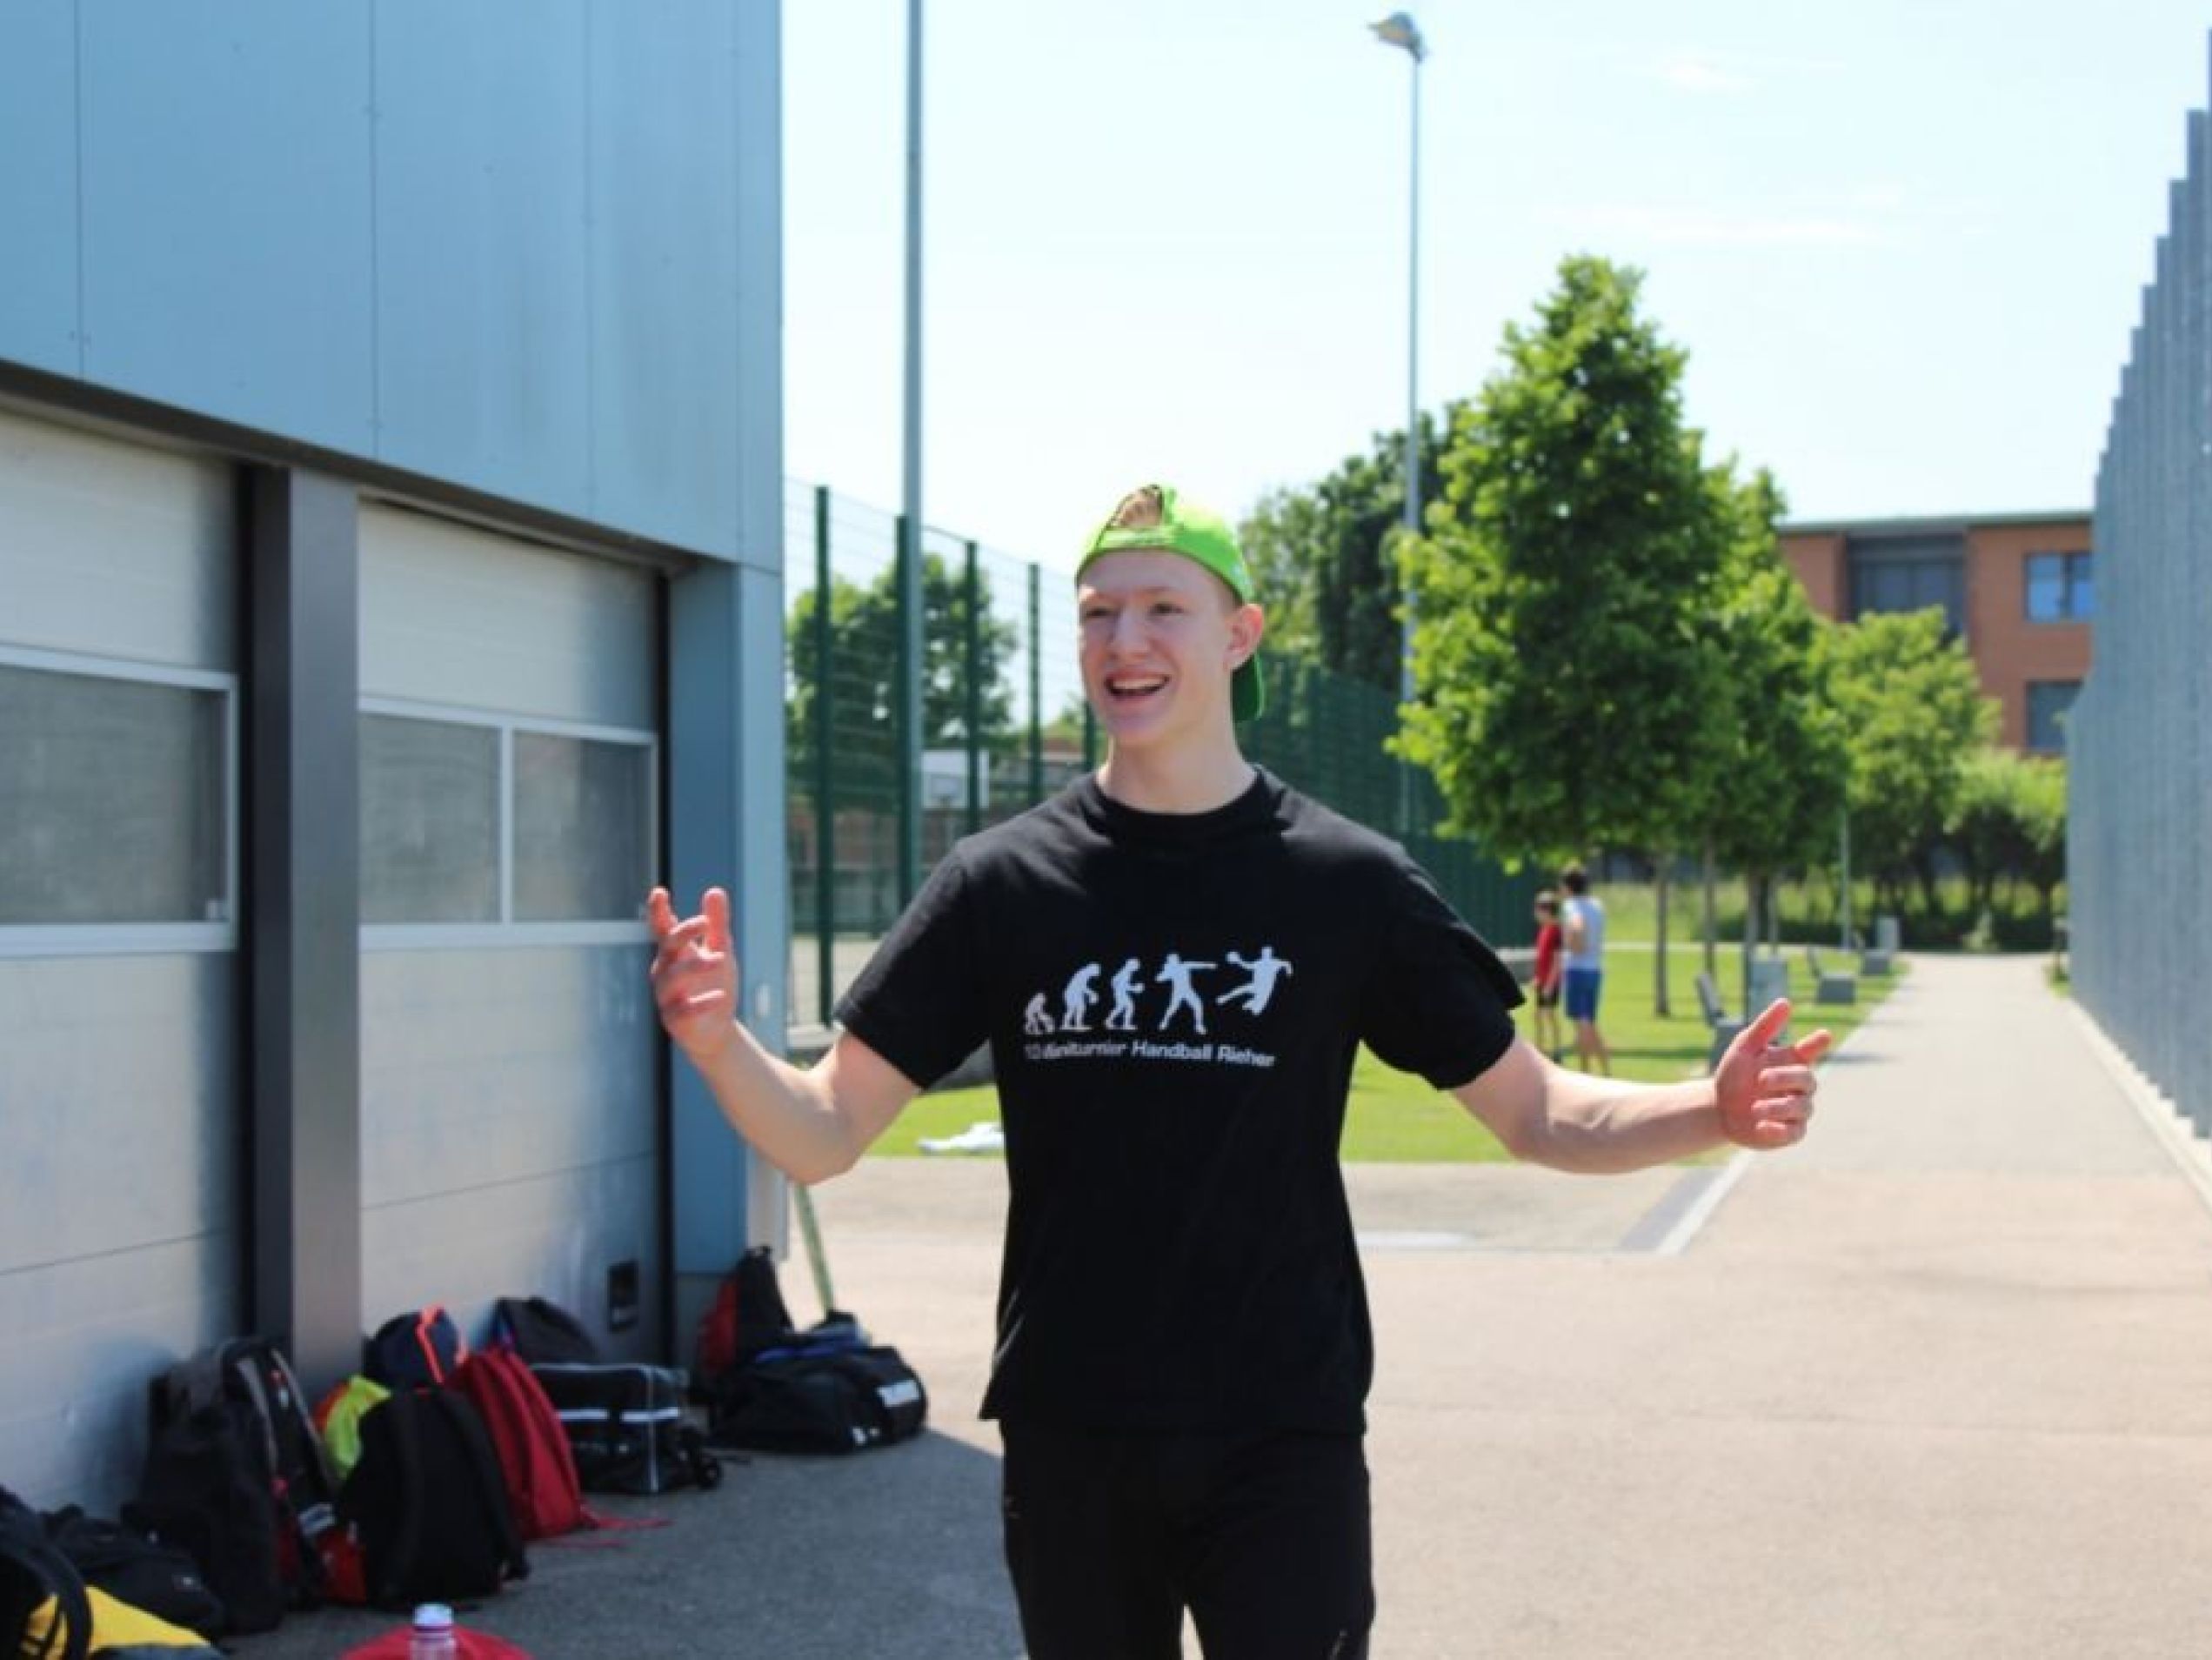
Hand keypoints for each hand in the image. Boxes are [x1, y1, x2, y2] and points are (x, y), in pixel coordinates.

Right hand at [647, 886, 739, 1063]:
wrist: (716, 1029)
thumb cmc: (713, 984)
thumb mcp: (721, 950)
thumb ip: (717, 923)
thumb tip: (714, 890)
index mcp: (674, 953)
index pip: (663, 929)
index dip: (658, 911)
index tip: (660, 891)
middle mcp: (665, 972)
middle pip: (667, 948)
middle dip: (682, 933)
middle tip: (705, 922)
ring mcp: (667, 997)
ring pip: (673, 978)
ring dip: (695, 966)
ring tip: (722, 959)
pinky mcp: (675, 1020)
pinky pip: (683, 1010)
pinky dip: (701, 1003)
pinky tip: (719, 996)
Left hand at [1714, 999, 1829, 1150]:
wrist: (1718, 1108)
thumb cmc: (1735, 1074)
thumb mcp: (1744, 1049)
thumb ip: (1765, 1027)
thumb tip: (1785, 1002)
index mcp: (1790, 1062)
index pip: (1810, 1051)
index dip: (1817, 1043)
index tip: (1824, 1034)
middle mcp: (1798, 1086)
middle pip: (1807, 1079)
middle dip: (1785, 1078)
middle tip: (1761, 1079)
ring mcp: (1796, 1110)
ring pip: (1801, 1108)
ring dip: (1778, 1107)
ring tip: (1754, 1108)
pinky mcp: (1789, 1133)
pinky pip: (1793, 1133)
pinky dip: (1779, 1130)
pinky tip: (1761, 1127)